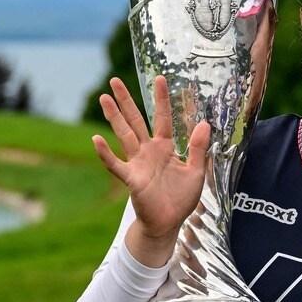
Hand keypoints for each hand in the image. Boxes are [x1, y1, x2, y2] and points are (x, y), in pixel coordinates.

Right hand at [91, 76, 210, 264]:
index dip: (161, 99)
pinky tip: (96, 139)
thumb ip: (199, 148)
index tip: (160, 78)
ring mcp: (137, 163)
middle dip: (126, 100)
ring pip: (123, 134)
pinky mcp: (131, 178)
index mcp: (165, 147)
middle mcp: (148, 151)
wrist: (168, 223)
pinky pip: (116, 164)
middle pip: (135, 120)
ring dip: (114, 117)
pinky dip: (105, 153)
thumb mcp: (197, 172)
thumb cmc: (181, 198)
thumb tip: (205, 123)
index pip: (162, 118)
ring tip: (104, 98)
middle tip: (114, 80)